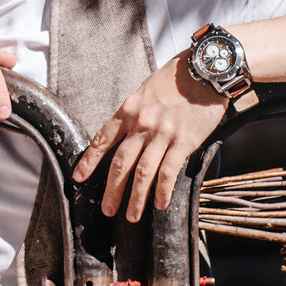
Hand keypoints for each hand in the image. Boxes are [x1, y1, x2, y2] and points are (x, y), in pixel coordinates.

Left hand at [71, 53, 227, 220]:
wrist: (206, 69)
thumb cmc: (177, 77)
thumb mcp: (147, 89)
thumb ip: (135, 111)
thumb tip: (126, 132)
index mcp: (129, 110)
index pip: (102, 140)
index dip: (89, 161)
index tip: (79, 177)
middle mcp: (141, 124)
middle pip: (120, 163)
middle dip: (112, 190)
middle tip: (108, 209)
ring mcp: (162, 134)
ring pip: (143, 173)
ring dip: (135, 198)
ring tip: (131, 216)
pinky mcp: (184, 142)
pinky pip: (169, 173)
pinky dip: (163, 191)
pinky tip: (160, 204)